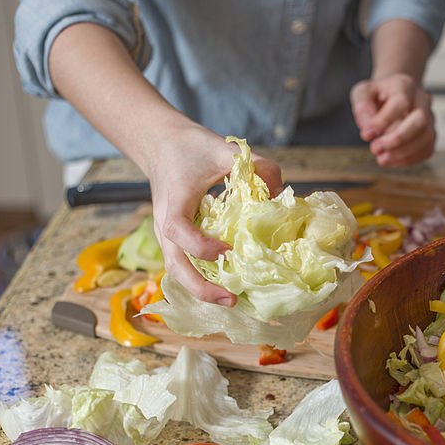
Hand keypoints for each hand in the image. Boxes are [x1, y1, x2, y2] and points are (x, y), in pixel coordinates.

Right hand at [143, 124, 283, 304]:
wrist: (161, 144)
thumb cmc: (190, 147)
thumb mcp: (225, 150)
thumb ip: (257, 166)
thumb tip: (282, 192)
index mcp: (173, 203)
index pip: (178, 231)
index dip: (201, 246)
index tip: (228, 251)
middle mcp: (164, 224)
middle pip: (174, 266)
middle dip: (201, 288)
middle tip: (232, 299)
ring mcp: (166, 235)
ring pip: (176, 271)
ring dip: (201, 289)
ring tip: (232, 300)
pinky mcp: (174, 239)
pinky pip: (184, 264)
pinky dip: (201, 279)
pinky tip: (226, 285)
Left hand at [350, 73, 435, 166]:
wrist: (392, 96)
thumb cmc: (377, 95)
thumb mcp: (362, 93)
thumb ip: (362, 108)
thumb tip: (368, 130)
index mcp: (404, 86)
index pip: (401, 103)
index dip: (384, 120)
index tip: (367, 133)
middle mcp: (422, 101)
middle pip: (421, 120)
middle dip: (398, 139)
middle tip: (375, 148)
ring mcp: (430, 118)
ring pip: (426, 138)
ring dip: (402, 153)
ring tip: (381, 158)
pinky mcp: (430, 135)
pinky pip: (427, 150)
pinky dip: (408, 160)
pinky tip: (391, 160)